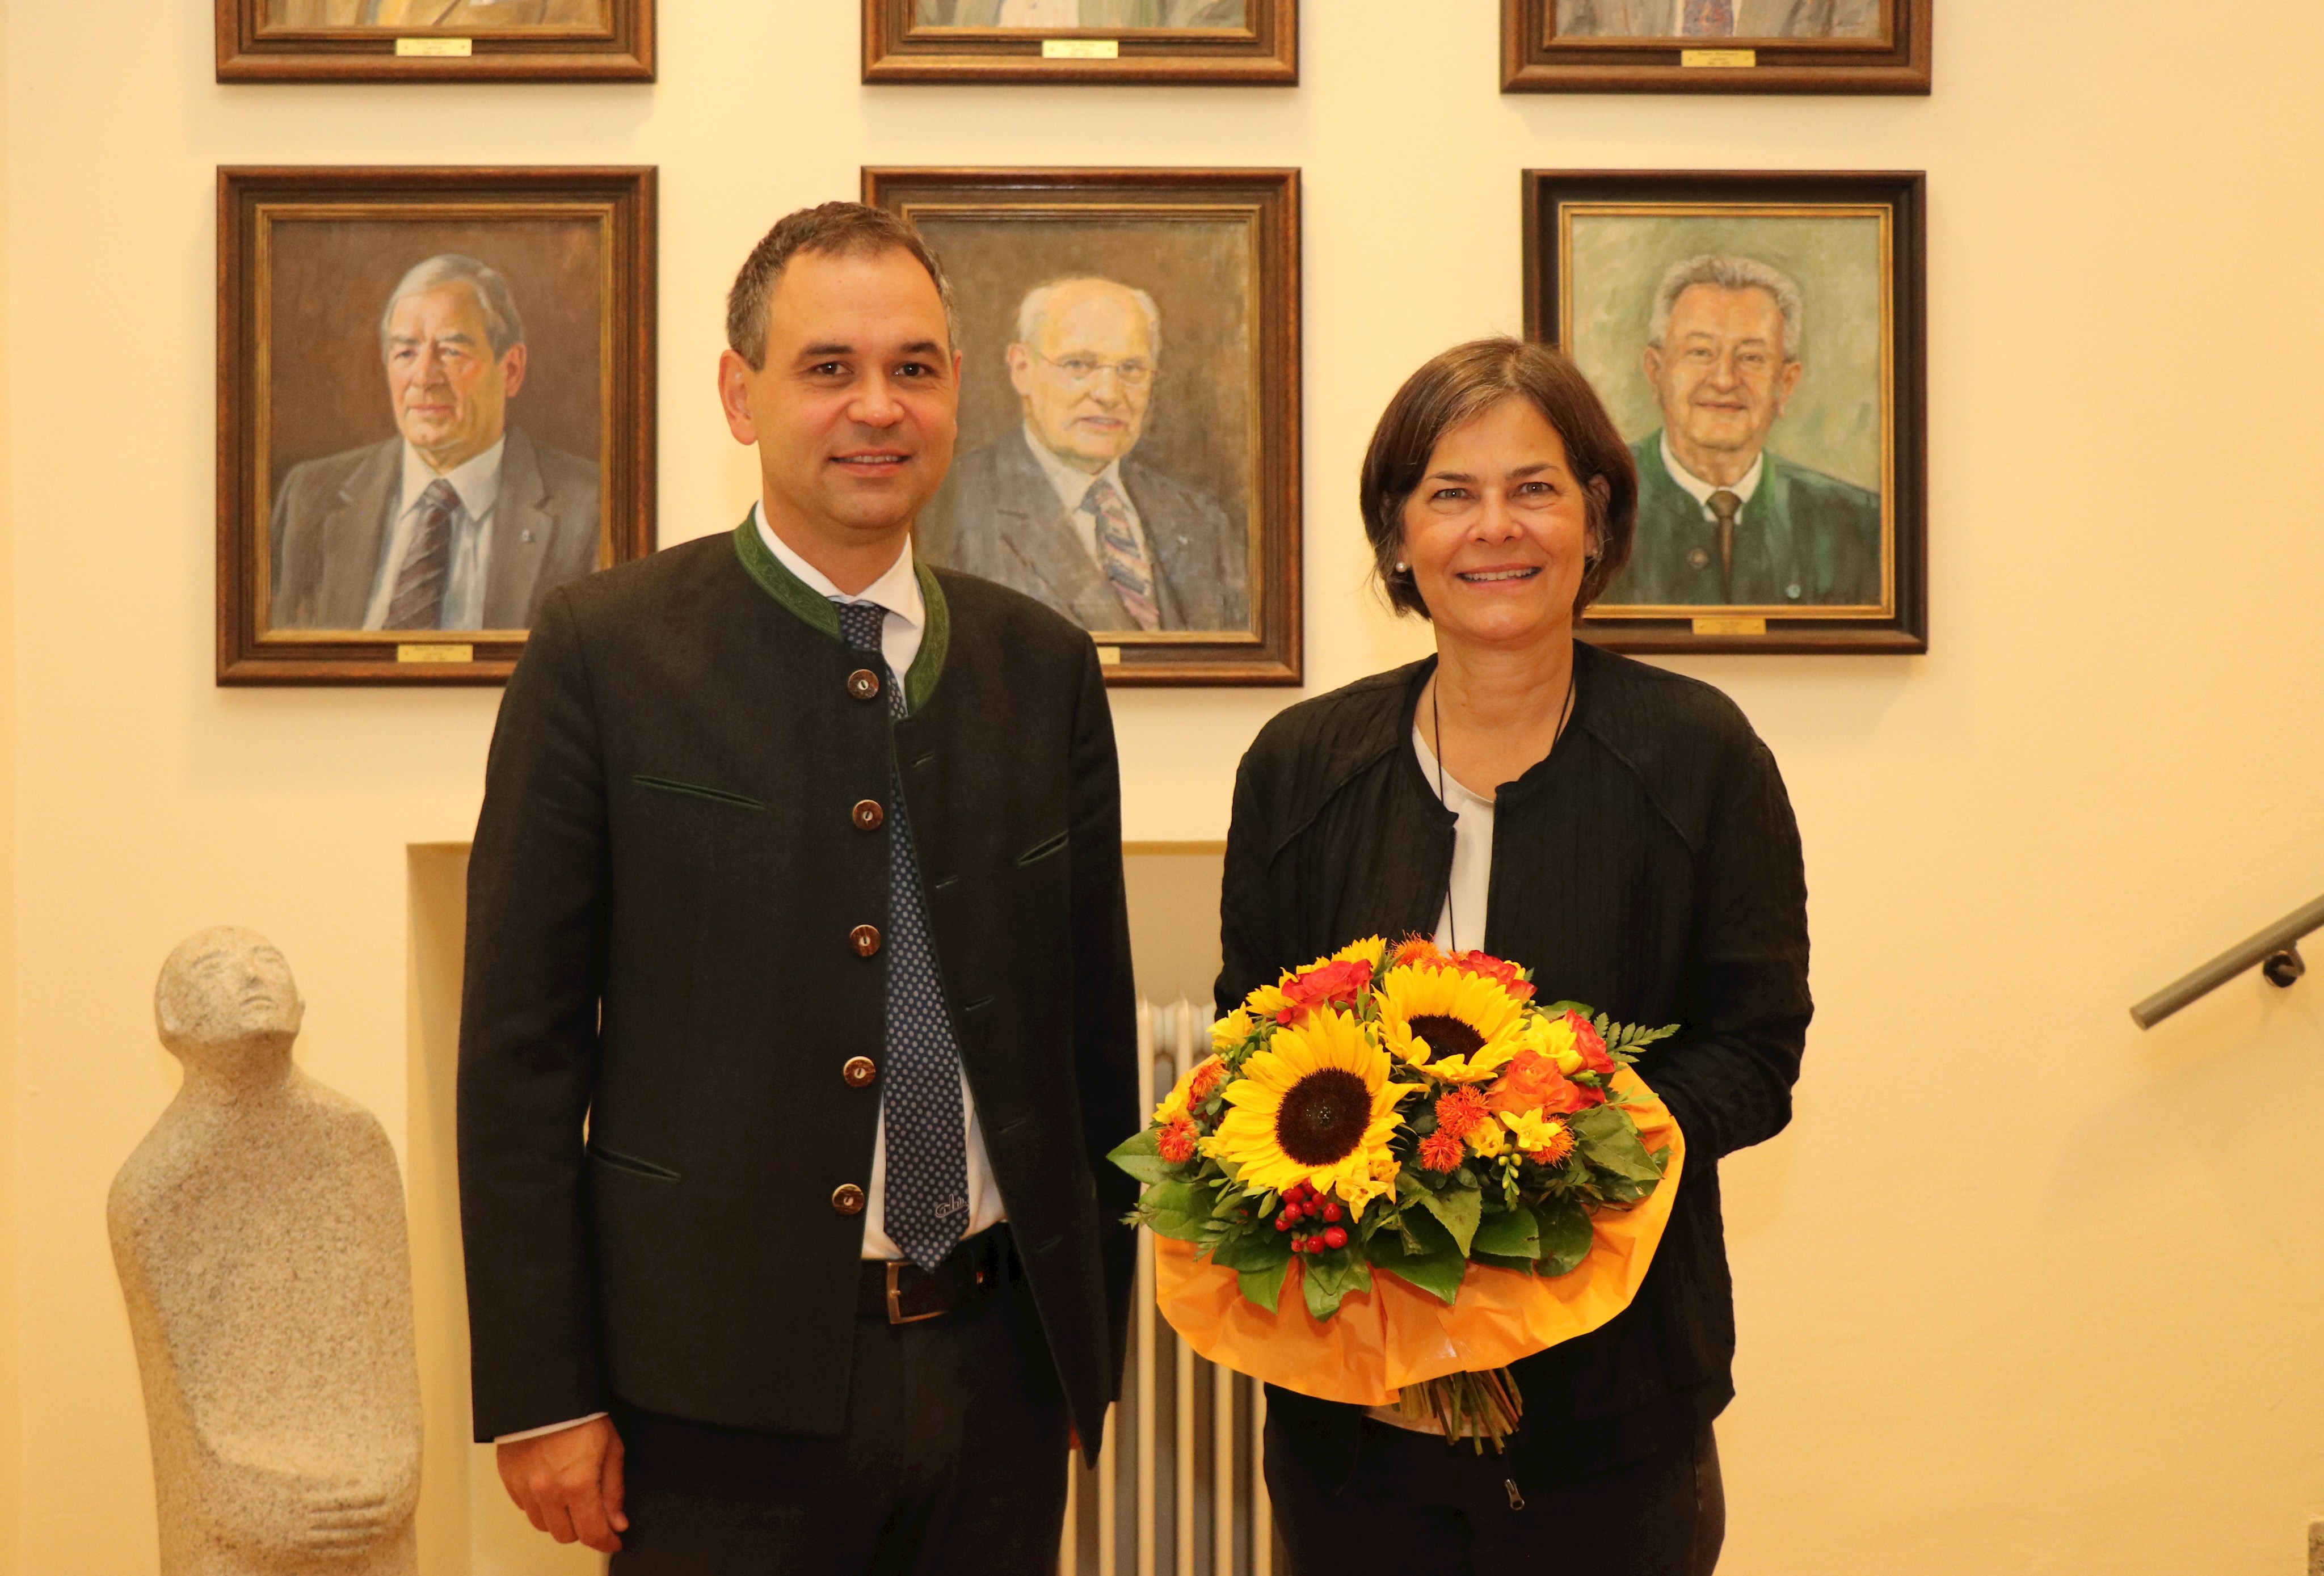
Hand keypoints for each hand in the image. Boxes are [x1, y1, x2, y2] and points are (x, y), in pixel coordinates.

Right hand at [496, 1415, 626, 1553]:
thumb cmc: (581, 1414)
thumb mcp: (611, 1448)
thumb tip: (617, 1522)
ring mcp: (525, 1487)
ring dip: (559, 1518)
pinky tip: (550, 1486)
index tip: (612, 1541)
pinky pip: (525, 1507)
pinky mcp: (509, 1479)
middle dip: (582, 1528)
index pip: (591, 1533)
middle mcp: (548, 1491)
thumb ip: (613, 1490)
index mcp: (578, 1484)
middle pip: (565, 1534)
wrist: (545, 1391)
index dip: (605, 1542)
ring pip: (543, 1524)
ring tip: (570, 1497)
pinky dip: (539, 1505)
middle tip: (592, 1512)